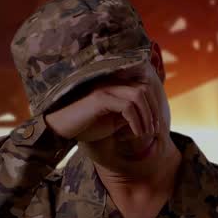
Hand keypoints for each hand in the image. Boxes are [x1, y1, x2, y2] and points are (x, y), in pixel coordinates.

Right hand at [44, 80, 160, 141]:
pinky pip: (127, 106)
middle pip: (144, 90)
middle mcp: (111, 84)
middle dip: (153, 111)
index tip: (155, 125)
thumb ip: (128, 117)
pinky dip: (136, 121)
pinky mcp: (100, 98)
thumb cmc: (85, 126)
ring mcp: (105, 89)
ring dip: (146, 116)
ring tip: (146, 133)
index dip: (153, 106)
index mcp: (115, 87)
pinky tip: (136, 134)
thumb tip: (147, 120)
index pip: (143, 89)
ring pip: (138, 96)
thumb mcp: (112, 122)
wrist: (61, 129)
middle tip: (155, 130)